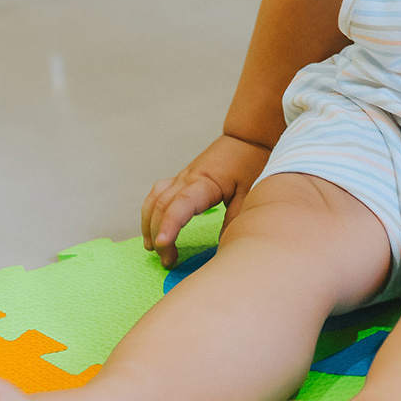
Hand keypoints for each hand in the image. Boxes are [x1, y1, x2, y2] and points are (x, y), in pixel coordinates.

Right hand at [142, 134, 271, 265]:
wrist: (247, 138)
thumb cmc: (251, 163)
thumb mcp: (250, 193)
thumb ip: (236, 220)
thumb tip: (224, 247)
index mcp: (204, 182)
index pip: (179, 205)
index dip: (169, 226)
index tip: (162, 246)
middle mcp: (187, 179)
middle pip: (161, 207)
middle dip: (159, 235)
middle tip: (168, 261)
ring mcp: (182, 177)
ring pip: (154, 200)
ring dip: (149, 224)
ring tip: (153, 248)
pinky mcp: (182, 179)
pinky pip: (158, 194)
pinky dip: (152, 212)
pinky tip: (154, 227)